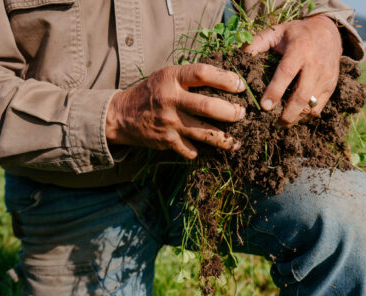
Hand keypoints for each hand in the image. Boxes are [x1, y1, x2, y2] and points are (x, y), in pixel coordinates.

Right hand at [106, 64, 246, 159]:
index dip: (226, 79)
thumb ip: (190, 78)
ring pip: (205, 133)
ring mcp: (170, 122)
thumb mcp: (167, 76)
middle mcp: (171, 99)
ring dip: (225, 139)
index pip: (203, 74)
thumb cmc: (152, 92)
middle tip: (241, 114)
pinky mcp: (168, 141)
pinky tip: (205, 148)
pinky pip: (192, 150)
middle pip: (209, 106)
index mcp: (172, 78)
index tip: (240, 86)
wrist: (123, 115)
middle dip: (231, 112)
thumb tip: (226, 79)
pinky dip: (200, 150)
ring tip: (235, 141)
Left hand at [244, 15, 342, 125]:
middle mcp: (315, 65)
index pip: (287, 73)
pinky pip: (318, 108)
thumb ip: (258, 42)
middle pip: (301, 96)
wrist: (329, 32)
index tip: (264, 106)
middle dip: (287, 114)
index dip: (275, 91)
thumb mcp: (277, 31)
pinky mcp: (331, 86)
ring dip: (296, 118)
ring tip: (282, 123)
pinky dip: (305, 116)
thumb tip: (239, 55)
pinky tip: (295, 116)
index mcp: (299, 50)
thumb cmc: (296, 34)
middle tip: (274, 123)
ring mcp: (326, 77)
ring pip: (311, 106)